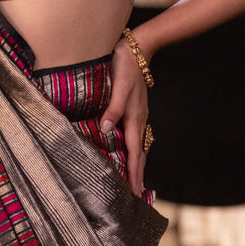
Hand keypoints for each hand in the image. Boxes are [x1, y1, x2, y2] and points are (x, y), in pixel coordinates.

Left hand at [103, 35, 149, 194]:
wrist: (137, 49)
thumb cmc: (125, 66)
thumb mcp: (119, 86)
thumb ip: (112, 109)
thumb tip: (105, 129)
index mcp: (134, 118)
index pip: (135, 152)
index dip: (135, 173)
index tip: (136, 192)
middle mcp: (138, 120)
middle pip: (139, 154)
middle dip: (138, 175)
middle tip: (137, 196)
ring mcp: (137, 116)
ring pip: (137, 147)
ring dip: (136, 165)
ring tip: (134, 181)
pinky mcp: (134, 111)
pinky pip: (134, 137)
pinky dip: (133, 151)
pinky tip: (129, 155)